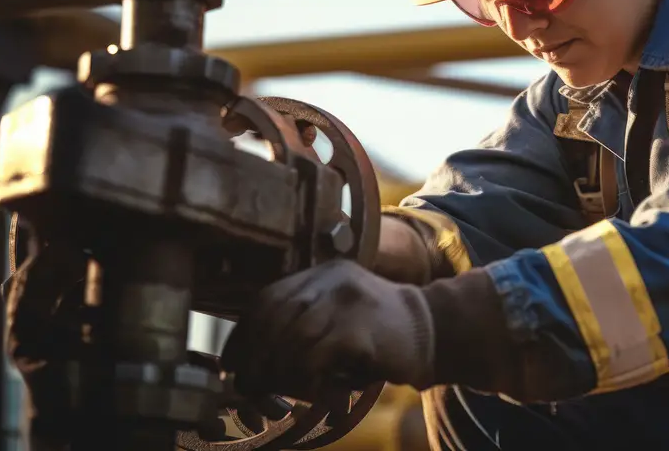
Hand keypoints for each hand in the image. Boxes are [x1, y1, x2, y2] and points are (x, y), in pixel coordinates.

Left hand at [220, 259, 434, 401]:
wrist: (436, 330)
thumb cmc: (379, 334)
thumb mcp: (337, 317)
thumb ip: (303, 325)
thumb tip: (253, 362)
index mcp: (319, 274)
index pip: (266, 299)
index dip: (243, 333)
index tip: (232, 364)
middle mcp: (330, 280)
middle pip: (274, 316)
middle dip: (255, 356)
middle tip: (249, 386)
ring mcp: (346, 301)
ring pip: (291, 336)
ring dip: (277, 370)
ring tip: (276, 393)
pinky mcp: (361, 328)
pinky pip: (316, 355)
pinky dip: (305, 378)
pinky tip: (310, 394)